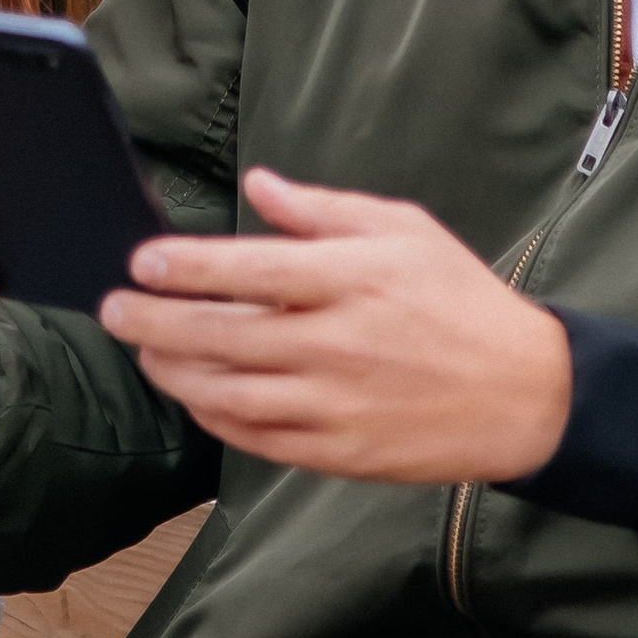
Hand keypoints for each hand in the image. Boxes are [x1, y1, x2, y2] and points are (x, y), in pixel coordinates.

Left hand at [96, 169, 572, 484]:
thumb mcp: (405, 230)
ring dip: (174, 373)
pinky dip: (215, 417)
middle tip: (114, 310)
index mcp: (353, 280)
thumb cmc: (461, 301)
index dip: (186, 267)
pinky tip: (195, 395)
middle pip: (222, 336)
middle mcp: (337, 343)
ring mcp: (335, 404)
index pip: (249, 270)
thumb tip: (258, 185)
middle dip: (154, 323)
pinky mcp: (338, 453)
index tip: (142, 262)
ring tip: (145, 352)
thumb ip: (324, 209)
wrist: (523, 394)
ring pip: (228, 394)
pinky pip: (256, 438)